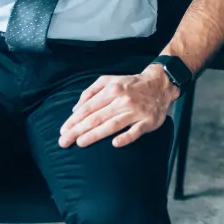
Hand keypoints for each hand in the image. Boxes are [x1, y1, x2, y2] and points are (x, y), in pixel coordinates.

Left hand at [58, 66, 177, 147]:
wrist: (160, 84)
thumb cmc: (131, 84)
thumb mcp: (110, 80)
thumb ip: (91, 92)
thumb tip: (75, 109)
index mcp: (112, 89)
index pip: (89, 107)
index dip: (74, 120)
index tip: (63, 130)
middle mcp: (123, 100)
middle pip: (97, 117)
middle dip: (78, 130)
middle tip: (64, 141)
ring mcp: (137, 111)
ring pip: (113, 124)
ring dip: (95, 134)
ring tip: (80, 143)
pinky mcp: (148, 121)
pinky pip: (136, 131)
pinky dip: (126, 137)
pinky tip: (115, 143)